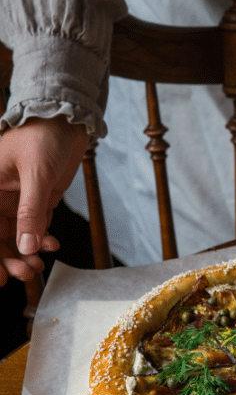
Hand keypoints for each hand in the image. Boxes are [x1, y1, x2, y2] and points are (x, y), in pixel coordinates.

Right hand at [0, 115, 88, 285]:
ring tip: (38, 266)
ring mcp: (18, 198)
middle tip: (25, 274)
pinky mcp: (39, 199)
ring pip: (17, 234)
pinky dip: (43, 237)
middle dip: (9, 258)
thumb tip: (26, 247)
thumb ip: (31, 211)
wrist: (67, 120)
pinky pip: (37, 225)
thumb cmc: (43, 137)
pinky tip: (52, 245)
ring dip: (26, 252)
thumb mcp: (36, 174)